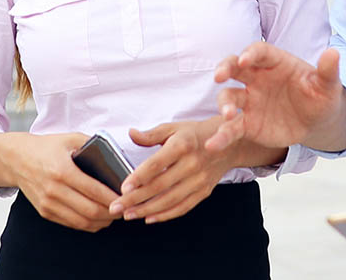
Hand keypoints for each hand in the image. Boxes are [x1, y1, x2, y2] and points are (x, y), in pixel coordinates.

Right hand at [0, 132, 118, 231]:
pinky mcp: (45, 212)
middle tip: (124, 208)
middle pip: (90, 210)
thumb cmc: (45, 147)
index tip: (126, 198)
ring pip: (82, 221)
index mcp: (62, 170)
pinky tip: (98, 218)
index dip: (113, 198)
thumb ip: (92, 144)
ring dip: (101, 222)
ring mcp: (48, 203)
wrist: (15, 159)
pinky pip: (71, 224)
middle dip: (112, 213)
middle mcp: (54, 190)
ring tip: (114, 215)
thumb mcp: (69, 138)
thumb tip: (115, 156)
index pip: (94, 190)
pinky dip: (87, 224)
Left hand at [109, 118, 233, 223]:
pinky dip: (165, 215)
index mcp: (182, 144)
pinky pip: (183, 207)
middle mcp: (192, 163)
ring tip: (128, 215)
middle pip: (159, 186)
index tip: (123, 188)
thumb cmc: (196, 134)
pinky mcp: (204, 191)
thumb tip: (131, 133)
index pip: (156, 164)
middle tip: (116, 207)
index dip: (139, 177)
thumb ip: (151, 134)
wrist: (229, 143)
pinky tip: (149, 218)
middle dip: (135, 200)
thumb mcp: (174, 128)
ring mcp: (199, 180)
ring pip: (169, 200)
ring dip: (146, 210)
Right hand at [207, 43, 345, 152]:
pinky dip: (221, 136)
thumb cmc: (320, 96)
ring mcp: (250, 101)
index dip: (250, 54)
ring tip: (227, 116)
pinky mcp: (247, 123)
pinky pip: (231, 128)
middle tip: (219, 76)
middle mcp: (257, 78)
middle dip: (225, 69)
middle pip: (234, 67)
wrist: (317, 122)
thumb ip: (328, 70)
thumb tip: (334, 54)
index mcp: (275, 63)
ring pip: (229, 97)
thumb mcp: (327, 85)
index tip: (245, 60)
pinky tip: (213, 145)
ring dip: (224, 104)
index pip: (259, 52)